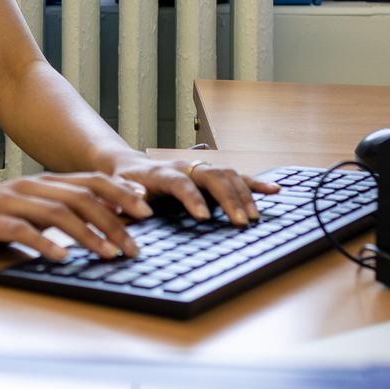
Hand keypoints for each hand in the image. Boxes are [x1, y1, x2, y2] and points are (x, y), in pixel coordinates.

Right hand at [0, 173, 156, 261]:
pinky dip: (44, 243)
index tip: (146, 211)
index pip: (89, 183)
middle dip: (112, 221)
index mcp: (42, 184)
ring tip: (109, 254)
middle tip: (135, 245)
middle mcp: (29, 188)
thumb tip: (99, 226)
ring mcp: (8, 202)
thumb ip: (56, 214)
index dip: (119, 194)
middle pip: (80, 198)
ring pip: (56, 213)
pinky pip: (21, 231)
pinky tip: (61, 258)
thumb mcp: (26, 212)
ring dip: (87, 234)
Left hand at [96, 155, 276, 226]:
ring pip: (228, 175)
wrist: (125, 165)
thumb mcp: (114, 191)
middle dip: (228, 199)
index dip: (193, 199)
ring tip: (254, 217)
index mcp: (160, 173)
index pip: (181, 183)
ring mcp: (198, 167)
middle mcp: (183, 166)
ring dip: (244, 194)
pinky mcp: (209, 173)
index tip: (203, 217)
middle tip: (240, 222)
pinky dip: (256, 183)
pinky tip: (275, 191)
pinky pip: (236, 175)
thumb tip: (140, 204)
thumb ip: (126, 197)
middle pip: (212, 176)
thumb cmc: (120, 183)